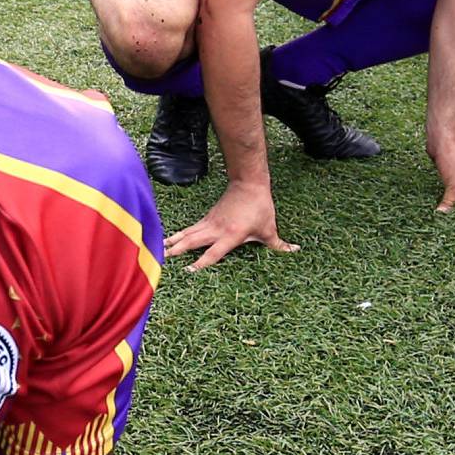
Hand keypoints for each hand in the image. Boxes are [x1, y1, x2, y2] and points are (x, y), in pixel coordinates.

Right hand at [163, 182, 296, 270]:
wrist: (249, 184)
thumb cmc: (259, 207)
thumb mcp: (269, 228)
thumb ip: (279, 245)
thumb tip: (294, 251)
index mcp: (230, 236)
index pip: (213, 253)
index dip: (201, 263)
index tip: (189, 271)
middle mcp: (216, 230)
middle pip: (192, 242)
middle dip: (178, 251)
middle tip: (163, 259)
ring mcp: (209, 222)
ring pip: (188, 234)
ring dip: (174, 241)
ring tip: (160, 249)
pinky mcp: (208, 217)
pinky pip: (192, 228)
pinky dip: (181, 234)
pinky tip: (172, 239)